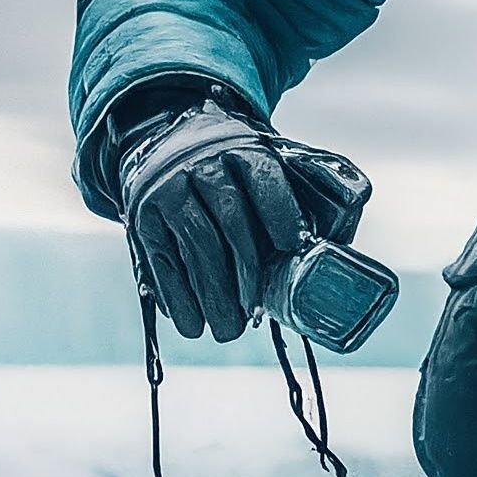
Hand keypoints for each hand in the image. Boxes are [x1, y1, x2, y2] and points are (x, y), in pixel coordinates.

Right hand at [114, 92, 310, 341]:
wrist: (167, 145)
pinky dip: (176, 296)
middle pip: (230, 218)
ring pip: (195, 245)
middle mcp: (203, 164)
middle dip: (245, 273)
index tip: (295, 245)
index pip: (264, 177)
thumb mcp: (262, 169)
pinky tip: (190, 322)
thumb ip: (297, 200)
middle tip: (253, 315)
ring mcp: (170, 190)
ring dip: (211, 294)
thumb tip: (333, 253)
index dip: (280, 210)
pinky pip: (161, 260)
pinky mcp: (143, 216)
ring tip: (227, 330)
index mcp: (243, 151)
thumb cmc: (232, 174)